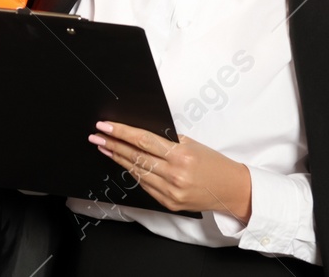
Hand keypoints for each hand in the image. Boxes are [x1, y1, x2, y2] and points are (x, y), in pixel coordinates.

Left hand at [91, 120, 251, 221]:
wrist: (232, 190)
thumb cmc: (212, 163)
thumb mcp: (192, 144)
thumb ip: (166, 140)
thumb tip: (138, 133)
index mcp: (181, 156)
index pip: (143, 141)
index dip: (121, 132)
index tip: (104, 125)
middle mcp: (175, 175)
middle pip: (135, 157)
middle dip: (112, 144)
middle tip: (96, 136)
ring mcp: (171, 192)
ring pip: (137, 172)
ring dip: (117, 158)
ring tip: (104, 147)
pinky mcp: (169, 203)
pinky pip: (145, 186)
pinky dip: (132, 173)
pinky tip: (122, 163)